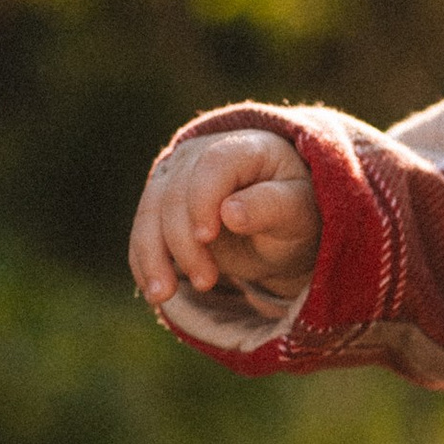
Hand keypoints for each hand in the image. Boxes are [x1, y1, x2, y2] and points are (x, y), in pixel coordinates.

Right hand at [130, 130, 319, 314]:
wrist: (282, 220)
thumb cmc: (298, 211)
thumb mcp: (300, 212)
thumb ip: (272, 207)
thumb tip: (230, 212)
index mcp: (248, 147)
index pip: (214, 164)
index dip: (203, 198)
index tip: (206, 237)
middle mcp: (204, 153)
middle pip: (176, 192)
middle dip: (183, 241)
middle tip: (206, 282)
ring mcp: (178, 175)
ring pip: (150, 211)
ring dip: (153, 256)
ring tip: (164, 296)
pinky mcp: (162, 201)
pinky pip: (143, 230)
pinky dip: (144, 261)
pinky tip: (154, 291)